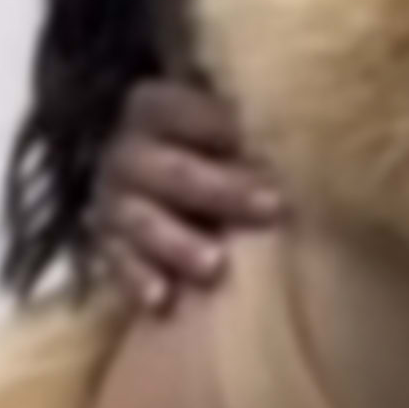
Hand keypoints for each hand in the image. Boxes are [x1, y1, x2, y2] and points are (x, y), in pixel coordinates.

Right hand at [89, 74, 287, 314]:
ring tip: (215, 266)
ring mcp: (113, 201)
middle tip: (272, 207)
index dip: (217, 124)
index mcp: (153, 108)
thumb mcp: (220, 125)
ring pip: (141, 221)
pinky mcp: (108, 245)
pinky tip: (161, 299)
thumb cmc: (211, 150)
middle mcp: (127, 153)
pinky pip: (118, 263)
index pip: (177, 109)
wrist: (161, 188)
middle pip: (170, 170)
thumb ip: (245, 122)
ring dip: (177, 243)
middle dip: (221, 190)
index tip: (263, 140)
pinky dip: (138, 280)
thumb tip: (300, 126)